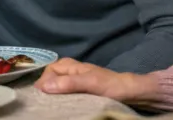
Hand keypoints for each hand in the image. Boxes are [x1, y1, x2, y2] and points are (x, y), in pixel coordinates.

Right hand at [35, 58, 156, 101]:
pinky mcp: (78, 89)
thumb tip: (43, 86)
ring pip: (55, 86)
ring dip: (53, 95)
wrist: (130, 92)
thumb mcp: (90, 83)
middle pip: (48, 79)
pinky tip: (61, 106)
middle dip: (45, 91)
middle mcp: (68, 70)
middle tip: (45, 105)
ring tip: (51, 107)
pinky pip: (63, 92)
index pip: (46, 74)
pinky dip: (60, 98)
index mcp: (68, 65)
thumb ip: (68, 83)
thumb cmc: (110, 86)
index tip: (42, 100)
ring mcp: (73, 80)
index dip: (42, 85)